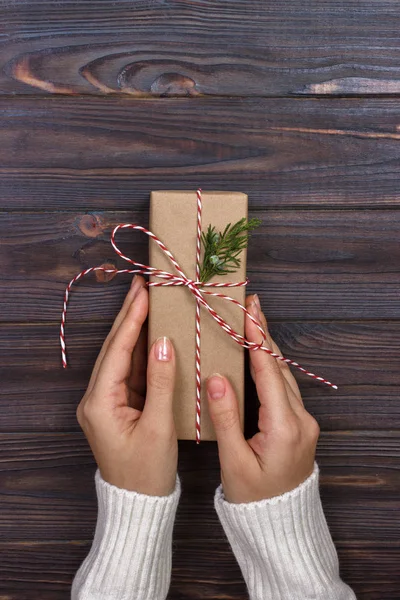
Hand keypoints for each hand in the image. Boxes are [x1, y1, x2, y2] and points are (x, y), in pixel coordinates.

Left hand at [77, 275, 177, 495]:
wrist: (138, 502)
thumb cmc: (147, 471)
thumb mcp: (159, 427)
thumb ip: (161, 382)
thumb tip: (164, 343)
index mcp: (100, 403)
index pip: (117, 351)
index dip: (131, 320)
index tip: (143, 292)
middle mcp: (96, 398)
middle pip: (114, 348)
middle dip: (129, 316)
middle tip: (143, 286)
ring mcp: (105, 401)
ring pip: (121, 357)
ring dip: (135, 330)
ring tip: (148, 301)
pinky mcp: (117, 405)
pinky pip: (130, 371)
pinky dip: (141, 351)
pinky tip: (152, 333)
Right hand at [206, 293, 319, 502]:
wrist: (280, 522)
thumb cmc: (254, 499)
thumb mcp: (234, 462)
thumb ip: (226, 419)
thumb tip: (216, 379)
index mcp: (284, 427)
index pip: (269, 372)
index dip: (257, 339)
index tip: (248, 312)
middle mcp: (300, 419)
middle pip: (280, 366)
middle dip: (264, 333)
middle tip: (250, 304)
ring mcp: (304, 421)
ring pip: (284, 374)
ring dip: (268, 347)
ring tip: (252, 320)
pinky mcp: (300, 424)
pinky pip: (284, 386)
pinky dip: (271, 365)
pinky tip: (260, 354)